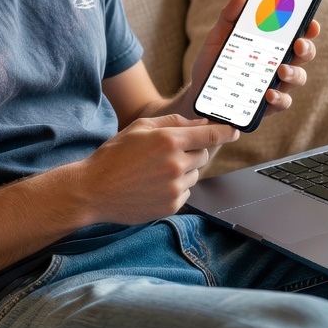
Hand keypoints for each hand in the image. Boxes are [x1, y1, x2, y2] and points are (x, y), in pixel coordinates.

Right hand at [77, 114, 238, 223]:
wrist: (94, 190)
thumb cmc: (115, 155)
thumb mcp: (140, 128)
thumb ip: (173, 122)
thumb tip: (199, 123)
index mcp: (169, 140)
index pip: (210, 136)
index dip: (225, 132)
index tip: (234, 131)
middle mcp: (176, 164)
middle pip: (203, 155)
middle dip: (193, 151)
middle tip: (169, 152)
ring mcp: (174, 187)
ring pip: (195, 175)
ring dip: (184, 170)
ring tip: (155, 170)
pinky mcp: (171, 205)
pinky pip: (186, 192)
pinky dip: (176, 187)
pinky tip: (154, 185)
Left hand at [185, 0, 320, 119]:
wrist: (198, 94)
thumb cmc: (213, 63)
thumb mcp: (217, 38)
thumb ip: (229, 17)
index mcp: (271, 44)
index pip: (296, 33)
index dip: (308, 28)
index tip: (311, 23)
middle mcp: (278, 63)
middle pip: (304, 54)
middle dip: (306, 48)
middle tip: (298, 44)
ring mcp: (276, 84)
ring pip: (298, 78)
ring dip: (295, 73)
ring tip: (281, 70)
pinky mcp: (268, 105)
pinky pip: (282, 102)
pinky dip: (279, 98)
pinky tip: (269, 94)